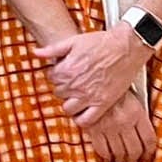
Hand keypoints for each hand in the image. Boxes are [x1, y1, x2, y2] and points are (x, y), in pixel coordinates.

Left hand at [35, 26, 149, 126]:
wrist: (125, 48)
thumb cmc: (100, 42)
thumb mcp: (74, 41)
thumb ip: (53, 49)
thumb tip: (36, 53)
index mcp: (67, 69)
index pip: (51, 78)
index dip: (56, 74)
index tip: (64, 72)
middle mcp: (75, 85)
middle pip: (58, 93)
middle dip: (63, 87)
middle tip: (72, 82)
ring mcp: (89, 96)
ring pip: (68, 109)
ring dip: (70, 103)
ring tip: (76, 96)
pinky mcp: (103, 104)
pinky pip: (86, 120)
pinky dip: (81, 119)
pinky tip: (83, 111)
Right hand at [82, 91, 155, 161]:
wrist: (88, 77)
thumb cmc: (111, 85)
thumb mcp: (130, 94)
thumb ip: (138, 113)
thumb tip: (144, 133)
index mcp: (136, 111)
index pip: (149, 140)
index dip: (149, 151)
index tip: (146, 153)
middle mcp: (124, 121)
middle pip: (134, 150)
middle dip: (134, 155)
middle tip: (132, 155)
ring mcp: (108, 126)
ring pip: (119, 153)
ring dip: (120, 156)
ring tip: (119, 153)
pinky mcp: (93, 129)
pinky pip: (102, 150)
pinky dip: (105, 154)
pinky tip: (106, 151)